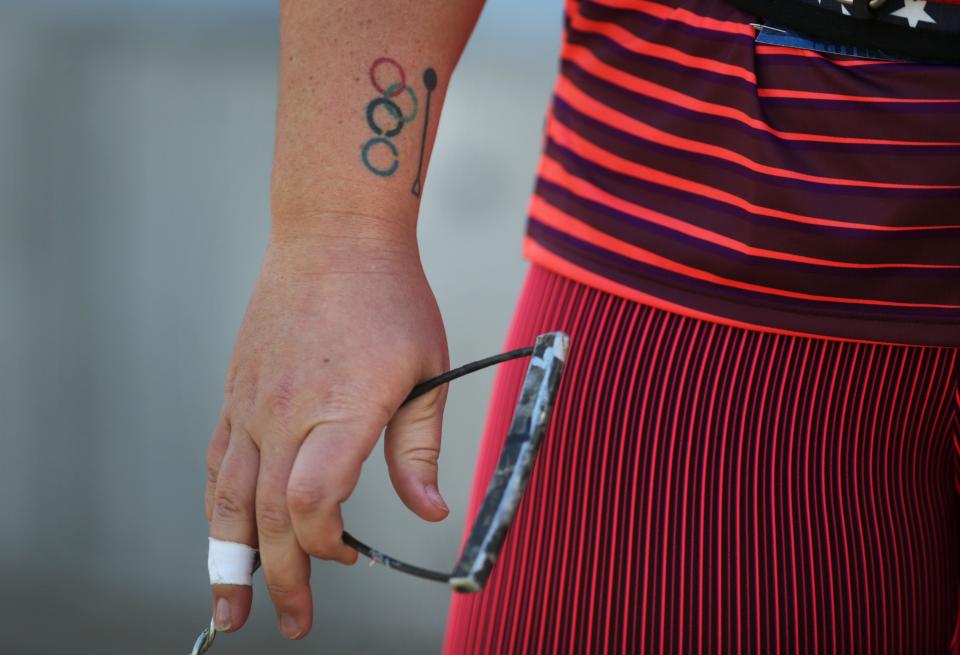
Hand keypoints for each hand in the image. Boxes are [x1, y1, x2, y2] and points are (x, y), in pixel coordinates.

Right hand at [204, 218, 449, 639]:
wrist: (334, 234)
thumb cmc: (390, 299)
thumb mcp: (427, 372)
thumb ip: (419, 449)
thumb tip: (432, 513)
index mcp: (342, 409)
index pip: (313, 502)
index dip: (324, 545)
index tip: (351, 553)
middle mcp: (287, 412)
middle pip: (268, 514)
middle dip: (279, 577)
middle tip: (289, 624)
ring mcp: (252, 402)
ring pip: (228, 495)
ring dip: (227, 557)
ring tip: (226, 606)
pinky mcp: (236, 390)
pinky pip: (217, 460)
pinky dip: (219, 505)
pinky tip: (224, 532)